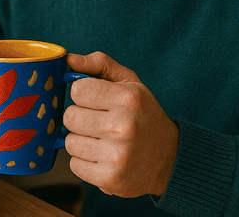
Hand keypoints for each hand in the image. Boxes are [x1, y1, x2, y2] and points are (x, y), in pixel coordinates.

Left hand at [63, 52, 179, 197]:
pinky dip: (84, 162)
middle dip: (79, 118)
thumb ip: (100, 64)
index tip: (94, 100)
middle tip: (97, 122)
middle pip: (70, 117)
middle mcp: (124, 126)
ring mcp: (117, 155)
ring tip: (101, 141)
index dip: (82, 94)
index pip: (78, 90)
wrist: (169, 159)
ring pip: (69, 142)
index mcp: (129, 98)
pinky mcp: (110, 179)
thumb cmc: (143, 115)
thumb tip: (69, 59)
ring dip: (80, 141)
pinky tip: (102, 157)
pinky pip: (74, 165)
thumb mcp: (130, 83)